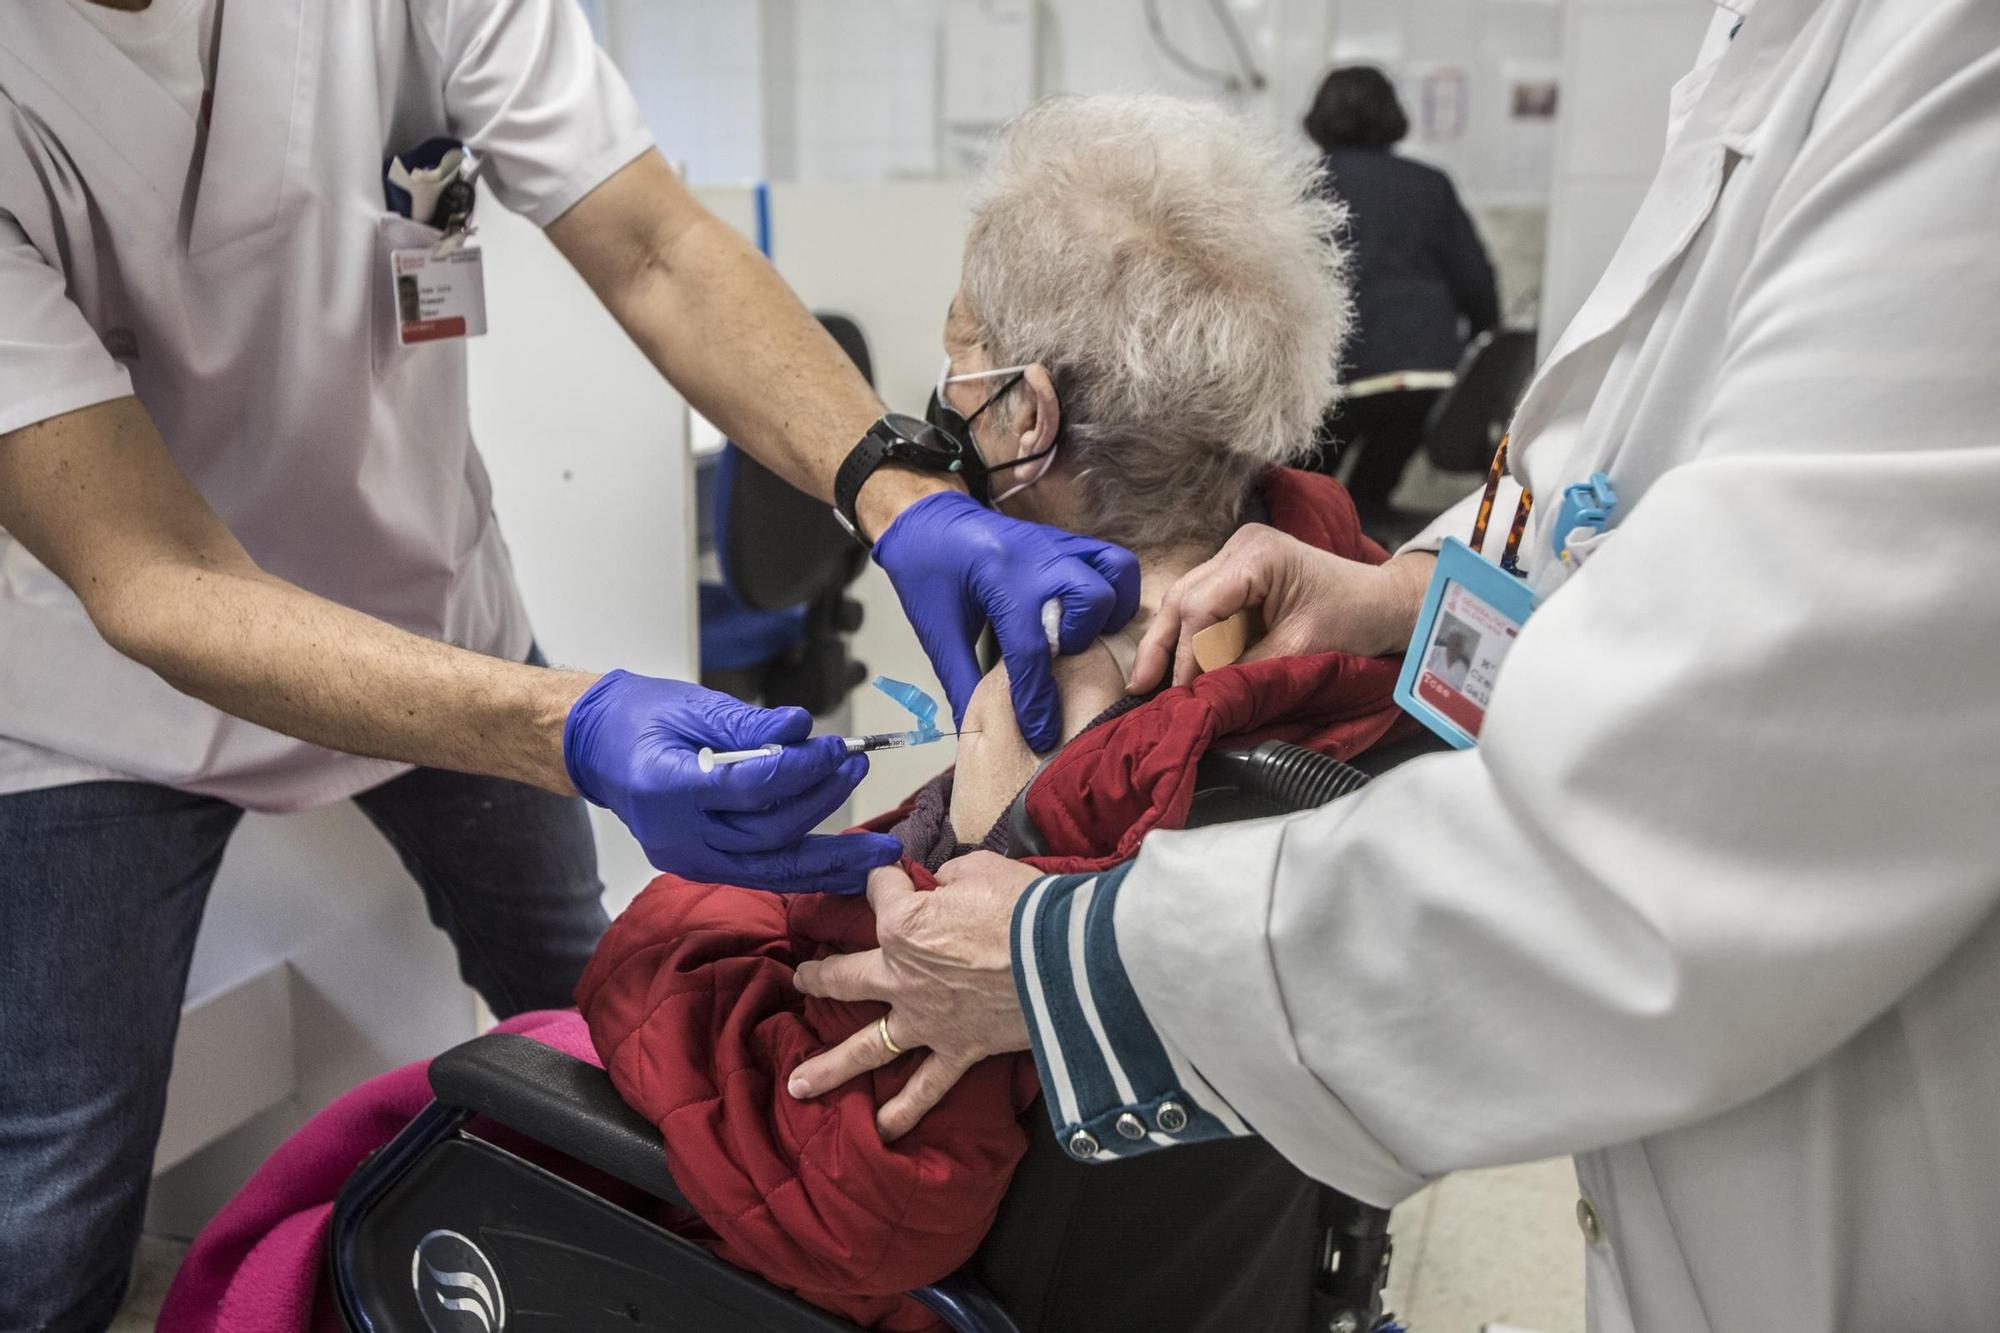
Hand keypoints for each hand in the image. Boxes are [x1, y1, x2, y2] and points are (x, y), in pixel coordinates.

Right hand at [563, 671, 900, 892]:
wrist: (598, 750)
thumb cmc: (640, 719)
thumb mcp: (690, 705)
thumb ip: (747, 725)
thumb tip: (800, 728)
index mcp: (666, 788)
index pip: (749, 788)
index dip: (801, 769)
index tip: (837, 747)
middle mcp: (677, 835)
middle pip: (766, 832)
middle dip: (821, 800)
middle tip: (856, 766)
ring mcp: (688, 859)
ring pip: (771, 867)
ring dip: (829, 858)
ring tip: (878, 850)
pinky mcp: (703, 868)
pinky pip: (763, 876)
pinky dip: (807, 874)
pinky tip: (846, 871)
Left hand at [789, 853, 1040, 1139]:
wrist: (1066, 960)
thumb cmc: (1024, 907)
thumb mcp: (980, 869)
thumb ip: (949, 879)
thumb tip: (945, 887)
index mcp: (903, 925)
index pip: (881, 892)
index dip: (888, 878)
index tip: (898, 873)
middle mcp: (901, 976)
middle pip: (845, 975)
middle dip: (818, 976)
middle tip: (801, 980)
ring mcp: (926, 1020)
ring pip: (867, 1046)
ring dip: (830, 1067)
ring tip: (798, 1085)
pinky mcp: (959, 1050)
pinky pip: (926, 1088)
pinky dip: (903, 1111)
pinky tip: (881, 1131)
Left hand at [873, 492, 1139, 752]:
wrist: (925, 518)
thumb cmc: (926, 571)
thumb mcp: (937, 630)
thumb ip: (961, 681)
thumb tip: (975, 733)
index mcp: (998, 578)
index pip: (1031, 650)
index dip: (1038, 701)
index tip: (1042, 734)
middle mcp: (1036, 556)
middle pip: (1090, 599)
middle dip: (1081, 639)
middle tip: (1057, 657)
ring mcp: (1057, 543)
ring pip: (1115, 573)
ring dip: (1107, 611)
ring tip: (1082, 634)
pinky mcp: (1068, 541)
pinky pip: (1112, 561)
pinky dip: (1114, 590)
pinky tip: (1088, 615)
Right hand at [1128, 527, 1436, 691]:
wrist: (1386, 603)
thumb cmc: (1355, 617)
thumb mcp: (1302, 647)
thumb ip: (1249, 668)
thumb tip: (1205, 695)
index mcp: (1257, 554)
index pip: (1200, 605)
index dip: (1187, 653)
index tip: (1183, 693)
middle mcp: (1239, 547)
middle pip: (1181, 597)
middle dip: (1162, 646)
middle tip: (1139, 688)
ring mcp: (1236, 557)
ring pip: (1184, 601)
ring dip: (1169, 643)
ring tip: (1147, 683)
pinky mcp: (1238, 576)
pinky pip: (1202, 606)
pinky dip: (1189, 638)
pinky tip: (1175, 667)